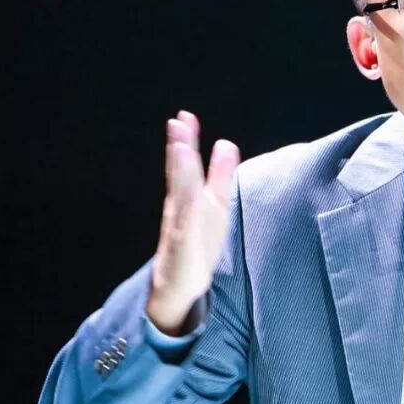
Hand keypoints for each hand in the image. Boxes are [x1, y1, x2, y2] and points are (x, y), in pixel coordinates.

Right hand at [146, 110, 239, 334]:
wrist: (179, 287)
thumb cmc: (198, 243)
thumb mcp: (215, 205)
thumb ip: (219, 175)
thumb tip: (226, 142)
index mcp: (187, 197)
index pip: (185, 165)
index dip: (186, 142)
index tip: (185, 116)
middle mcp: (179, 209)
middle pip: (180, 175)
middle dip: (180, 150)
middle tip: (178, 122)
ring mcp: (179, 228)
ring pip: (180, 196)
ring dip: (180, 173)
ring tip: (181, 148)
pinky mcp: (182, 248)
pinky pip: (185, 226)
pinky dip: (187, 210)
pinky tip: (191, 195)